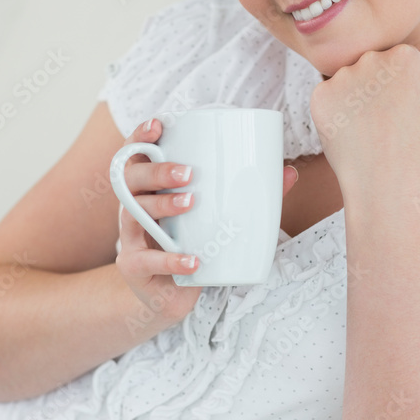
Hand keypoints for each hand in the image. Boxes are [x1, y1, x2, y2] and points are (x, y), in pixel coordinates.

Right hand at [115, 119, 299, 324]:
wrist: (168, 295)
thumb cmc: (191, 245)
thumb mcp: (213, 218)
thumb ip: (248, 195)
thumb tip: (289, 172)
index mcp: (150, 189)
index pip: (135, 155)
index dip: (140, 137)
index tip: (159, 124)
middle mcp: (133, 208)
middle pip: (131, 180)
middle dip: (157, 172)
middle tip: (189, 172)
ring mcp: (130, 238)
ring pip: (133, 215)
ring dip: (162, 206)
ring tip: (191, 202)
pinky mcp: (133, 268)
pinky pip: (145, 261)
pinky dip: (170, 260)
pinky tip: (193, 260)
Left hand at [309, 45, 419, 197]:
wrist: (386, 182)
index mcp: (405, 56)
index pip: (397, 61)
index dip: (401, 88)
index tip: (402, 112)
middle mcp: (372, 59)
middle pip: (370, 66)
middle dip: (375, 89)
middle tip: (384, 123)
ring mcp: (343, 76)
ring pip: (347, 82)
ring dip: (353, 100)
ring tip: (367, 131)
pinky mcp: (320, 96)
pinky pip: (327, 99)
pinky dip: (335, 114)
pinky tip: (350, 134)